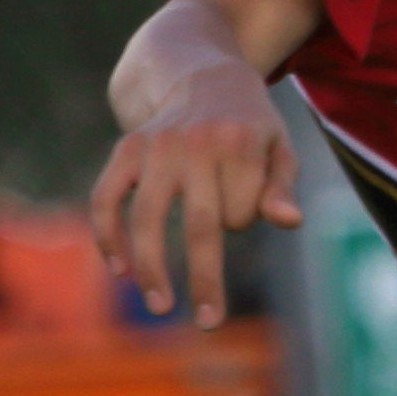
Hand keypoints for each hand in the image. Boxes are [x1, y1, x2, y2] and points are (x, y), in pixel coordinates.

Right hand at [90, 59, 302, 327]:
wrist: (202, 72)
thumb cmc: (250, 124)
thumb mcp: (279, 148)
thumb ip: (282, 186)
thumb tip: (289, 221)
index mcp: (238, 143)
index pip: (239, 214)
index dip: (240, 220)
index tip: (239, 209)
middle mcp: (193, 144)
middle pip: (198, 226)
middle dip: (204, 279)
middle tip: (209, 322)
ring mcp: (154, 146)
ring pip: (146, 219)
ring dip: (151, 269)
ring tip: (160, 305)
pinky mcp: (125, 149)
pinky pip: (107, 198)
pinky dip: (107, 234)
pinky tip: (119, 268)